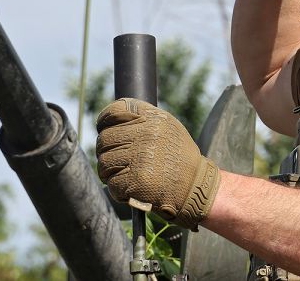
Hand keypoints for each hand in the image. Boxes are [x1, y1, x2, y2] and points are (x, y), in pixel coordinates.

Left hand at [96, 99, 219, 229]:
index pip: (114, 111)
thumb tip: (107, 122)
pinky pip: (111, 183)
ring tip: (125, 174)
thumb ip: (142, 119)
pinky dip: (117, 188)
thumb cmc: (178, 156)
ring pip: (104, 162)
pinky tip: (131, 187)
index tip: (104, 129)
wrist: (195, 186)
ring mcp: (140, 158)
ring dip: (109, 171)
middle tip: (118, 159)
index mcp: (154, 118)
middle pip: (104, 138)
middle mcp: (147, 135)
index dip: (104, 121)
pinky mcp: (136, 181)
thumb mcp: (168, 127)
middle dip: (106, 150)